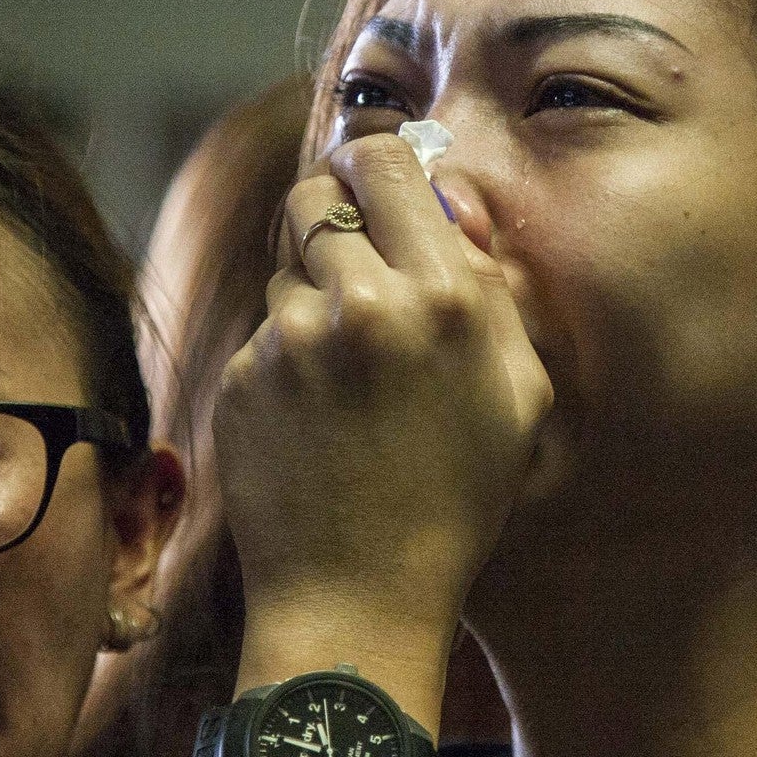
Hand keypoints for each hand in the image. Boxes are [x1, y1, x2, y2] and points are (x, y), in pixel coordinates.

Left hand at [213, 133, 552, 705]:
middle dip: (334, 213)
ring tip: (346, 372)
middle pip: (316, 191)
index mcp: (442, 296)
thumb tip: (446, 197)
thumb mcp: (516, 391)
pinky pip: (263, 330)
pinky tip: (313, 417)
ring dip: (312, 293)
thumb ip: (489, 282)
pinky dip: (284, 356)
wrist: (358, 598)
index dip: (379, 164)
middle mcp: (361, 302)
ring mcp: (289, 339)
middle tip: (355, 261)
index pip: (384, 159)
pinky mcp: (240, 375)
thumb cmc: (454, 498)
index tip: (381, 186)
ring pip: (286, 265)